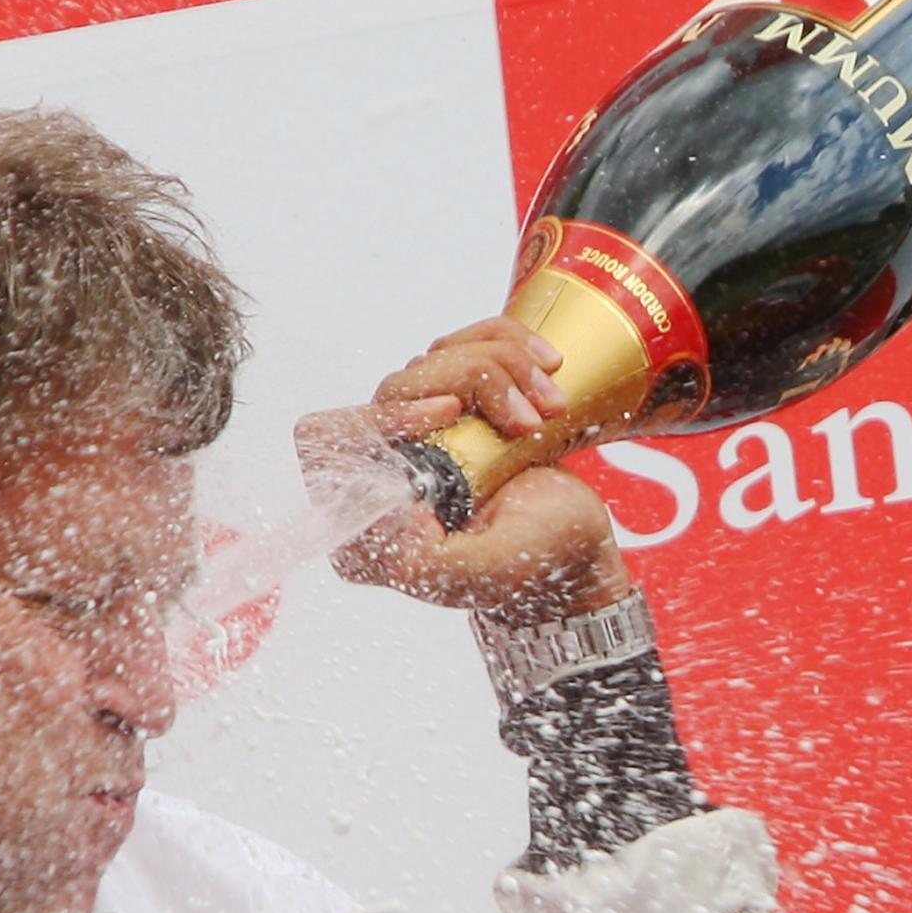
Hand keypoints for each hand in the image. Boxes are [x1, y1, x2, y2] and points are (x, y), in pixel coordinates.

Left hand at [298, 318, 634, 625]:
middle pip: (394, 387)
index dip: (381, 415)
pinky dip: (512, 343)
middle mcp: (384, 478)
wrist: (586, 540)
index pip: (325, 441)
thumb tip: (382, 506)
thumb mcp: (493, 569)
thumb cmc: (545, 559)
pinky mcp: (452, 404)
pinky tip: (549, 369)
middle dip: (474, 382)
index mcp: (372, 530)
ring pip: (435, 358)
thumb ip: (427, 561)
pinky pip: (466, 343)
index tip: (450, 412)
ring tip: (552, 406)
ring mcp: (416, 437)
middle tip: (528, 418)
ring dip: (505, 366)